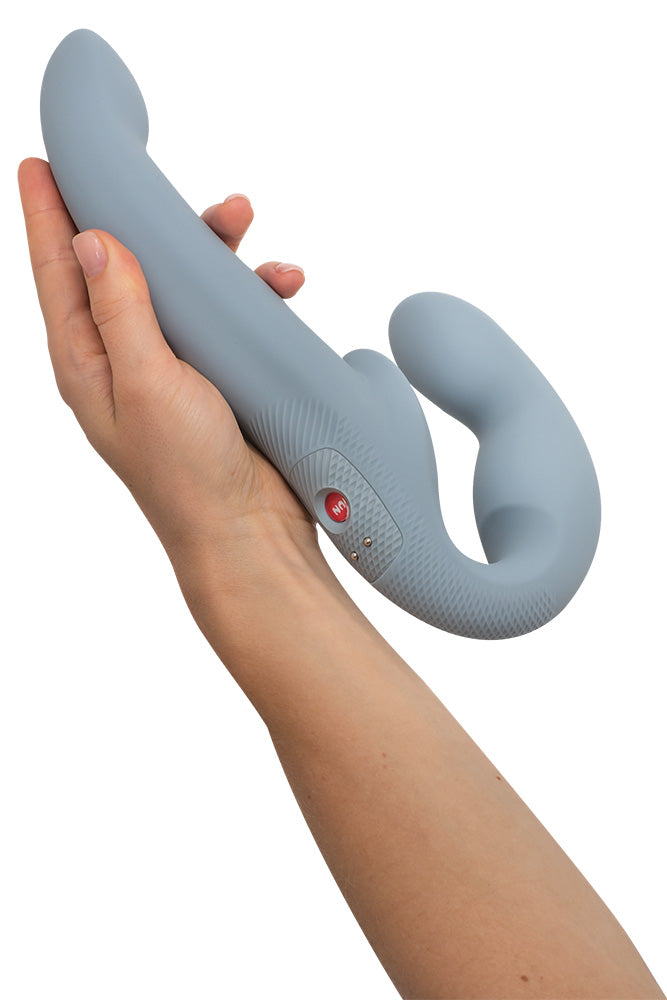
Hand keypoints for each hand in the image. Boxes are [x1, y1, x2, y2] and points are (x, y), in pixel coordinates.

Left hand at [18, 157, 320, 572]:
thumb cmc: (188, 473)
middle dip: (140, 217)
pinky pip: (227, 316)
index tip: (36, 164)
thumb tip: (93, 241)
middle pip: (121, 267)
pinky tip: (281, 285)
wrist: (249, 531)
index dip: (46, 216)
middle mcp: (124, 358)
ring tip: (240, 217)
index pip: (58, 274)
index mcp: (88, 362)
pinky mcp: (217, 374)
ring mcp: (172, 366)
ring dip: (209, 250)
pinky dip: (251, 294)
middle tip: (147, 176)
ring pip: (180, 285)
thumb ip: (120, 310)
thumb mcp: (145, 383)